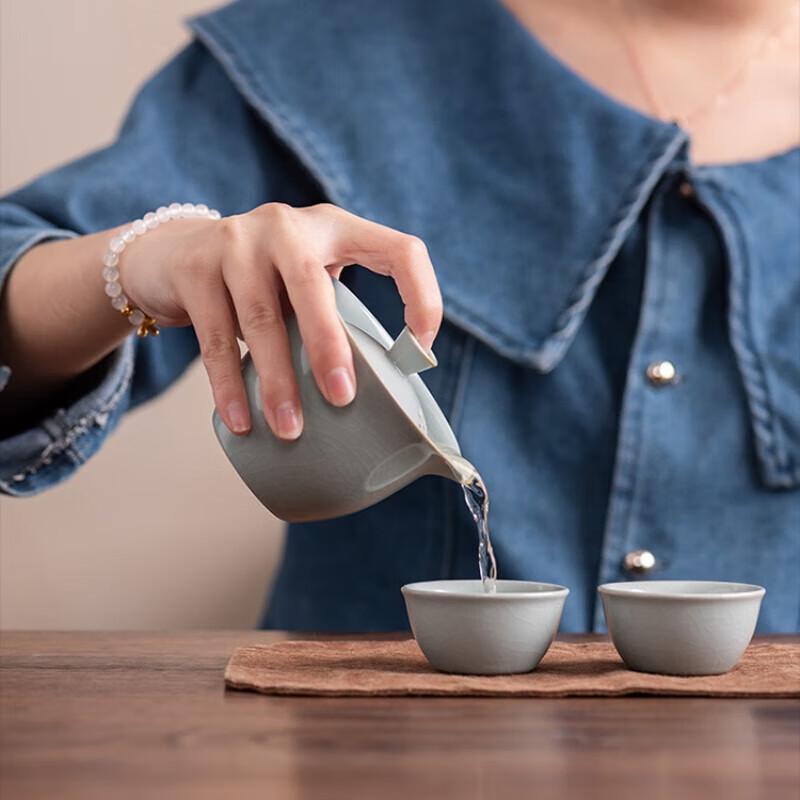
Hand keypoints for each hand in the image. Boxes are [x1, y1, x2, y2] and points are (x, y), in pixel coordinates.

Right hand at [118, 203, 442, 438]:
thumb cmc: (261, 281)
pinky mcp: (195, 267)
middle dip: (328, 346)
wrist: (172, 255)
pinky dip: (229, 385)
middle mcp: (286, 226)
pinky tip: (240, 419)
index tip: (418, 352)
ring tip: (289, 428)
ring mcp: (235, 241)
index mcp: (334, 227)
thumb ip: (332, 310)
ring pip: (262, 318)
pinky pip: (216, 337)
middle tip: (341, 399)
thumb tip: (374, 391)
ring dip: (277, 381)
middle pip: (312, 284)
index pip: (400, 250)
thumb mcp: (303, 281)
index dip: (421, 297)